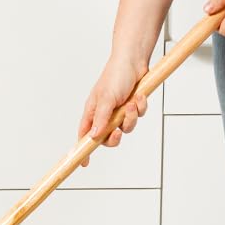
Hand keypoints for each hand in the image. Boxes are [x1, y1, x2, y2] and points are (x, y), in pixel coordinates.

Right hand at [77, 49, 149, 166]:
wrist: (134, 61)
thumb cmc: (115, 75)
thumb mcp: (106, 98)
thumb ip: (101, 119)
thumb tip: (94, 137)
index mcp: (93, 111)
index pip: (85, 135)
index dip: (84, 149)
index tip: (84, 163)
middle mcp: (105, 113)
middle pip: (108, 137)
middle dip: (115, 136)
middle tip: (118, 131)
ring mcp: (119, 111)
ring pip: (126, 128)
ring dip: (131, 117)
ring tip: (132, 103)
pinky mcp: (132, 107)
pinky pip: (138, 117)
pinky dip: (140, 108)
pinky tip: (139, 96)